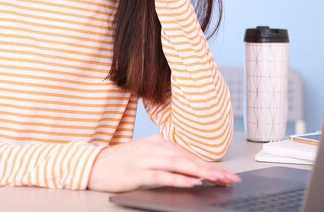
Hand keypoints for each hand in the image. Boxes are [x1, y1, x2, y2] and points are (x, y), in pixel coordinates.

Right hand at [87, 134, 240, 191]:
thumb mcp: (146, 156)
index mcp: (158, 142)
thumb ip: (167, 161)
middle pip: (188, 159)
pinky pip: (162, 176)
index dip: (209, 165)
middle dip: (211, 170)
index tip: (226, 174)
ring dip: (200, 173)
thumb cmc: (122, 162)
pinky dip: (179, 179)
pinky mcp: (138, 172)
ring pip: (179, 165)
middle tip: (229, 179)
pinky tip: (191, 182)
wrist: (94, 165)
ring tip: (217, 180)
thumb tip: (192, 172)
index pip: (188, 155)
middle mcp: (154, 147)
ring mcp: (146, 159)